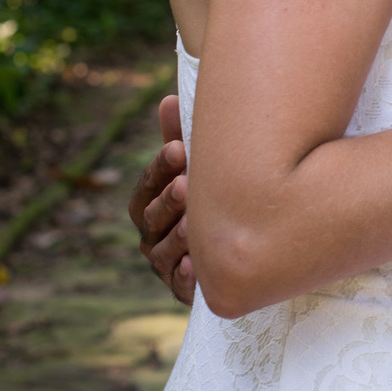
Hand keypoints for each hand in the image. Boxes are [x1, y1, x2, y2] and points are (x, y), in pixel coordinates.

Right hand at [128, 93, 196, 305]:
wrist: (244, 248)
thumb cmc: (214, 198)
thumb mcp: (200, 167)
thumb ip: (182, 138)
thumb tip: (169, 99)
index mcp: (151, 206)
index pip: (147, 186)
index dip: (160, 168)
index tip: (178, 148)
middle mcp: (153, 237)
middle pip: (151, 219)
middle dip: (168, 200)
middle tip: (186, 184)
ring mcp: (167, 265)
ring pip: (163, 253)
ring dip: (177, 238)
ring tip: (192, 225)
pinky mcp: (185, 292)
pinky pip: (181, 288)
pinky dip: (187, 278)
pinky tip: (197, 265)